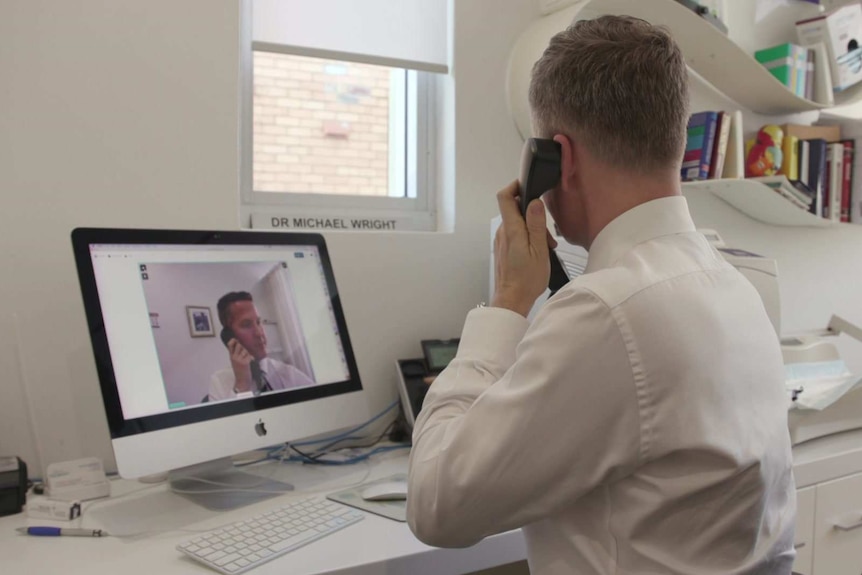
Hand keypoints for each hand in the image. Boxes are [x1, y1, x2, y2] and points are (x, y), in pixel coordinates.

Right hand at [227, 339, 253, 391]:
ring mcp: (239, 360)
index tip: (237, 340)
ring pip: (245, 349)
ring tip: (248, 357)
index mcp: (231, 356)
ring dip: (248, 352)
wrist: (241, 381)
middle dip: (244, 346)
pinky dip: (251, 357)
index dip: (233, 340)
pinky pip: (249, 355)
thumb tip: (240, 345)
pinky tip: (251, 360)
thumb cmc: (240, 371)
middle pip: (239, 345)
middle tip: (247, 350)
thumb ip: (236, 354)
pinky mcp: (245, 362)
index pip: (230, 345)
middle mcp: (234, 357)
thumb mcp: (235, 362)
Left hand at [491, 181, 557, 316]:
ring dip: (533, 228)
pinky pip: (516, 235)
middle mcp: (503, 232)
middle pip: (515, 209)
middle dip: (533, 213)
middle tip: (547, 231)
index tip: (529, 185)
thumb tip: (535, 202)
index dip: (515, 186)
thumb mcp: (539, 250)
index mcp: (511, 230)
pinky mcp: (504, 249)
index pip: (504, 197)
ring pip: (517, 223)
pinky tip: (538, 251)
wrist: (512, 300)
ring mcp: (501, 241)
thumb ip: (536, 224)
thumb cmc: (527, 279)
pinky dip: (528, 237)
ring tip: (546, 246)